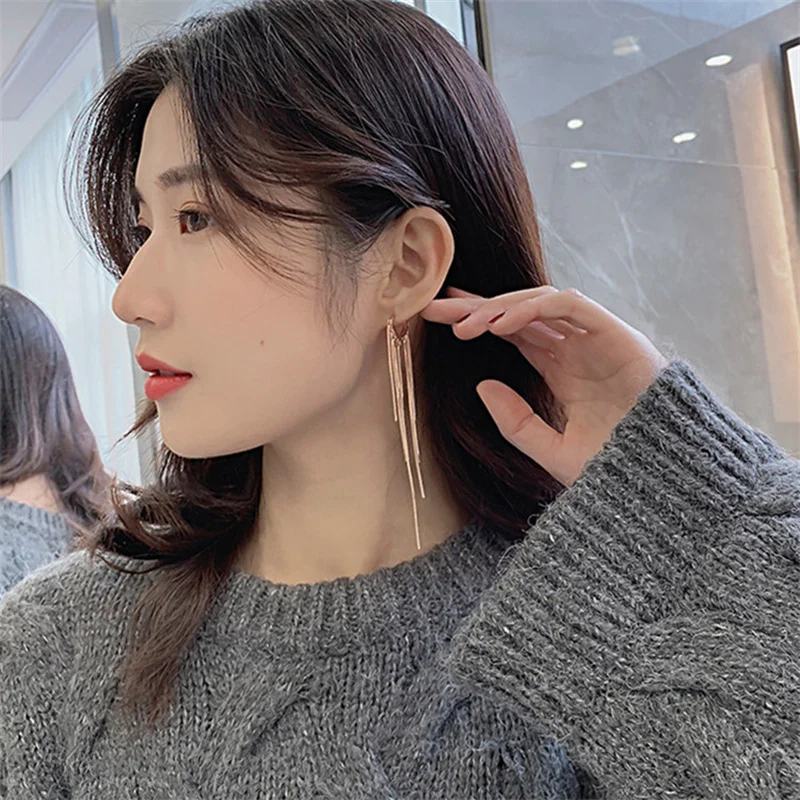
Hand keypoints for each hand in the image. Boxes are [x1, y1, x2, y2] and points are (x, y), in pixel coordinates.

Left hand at [420, 286, 668, 486]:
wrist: (663, 477)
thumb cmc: (616, 466)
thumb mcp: (553, 451)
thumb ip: (517, 423)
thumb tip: (482, 387)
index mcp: (561, 370)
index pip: (513, 333)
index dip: (478, 319)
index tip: (440, 316)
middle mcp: (576, 349)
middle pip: (519, 313)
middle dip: (477, 307)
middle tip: (436, 308)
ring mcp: (596, 339)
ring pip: (541, 302)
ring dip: (501, 307)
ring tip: (465, 325)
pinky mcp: (616, 333)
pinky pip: (570, 306)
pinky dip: (535, 307)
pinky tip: (502, 324)